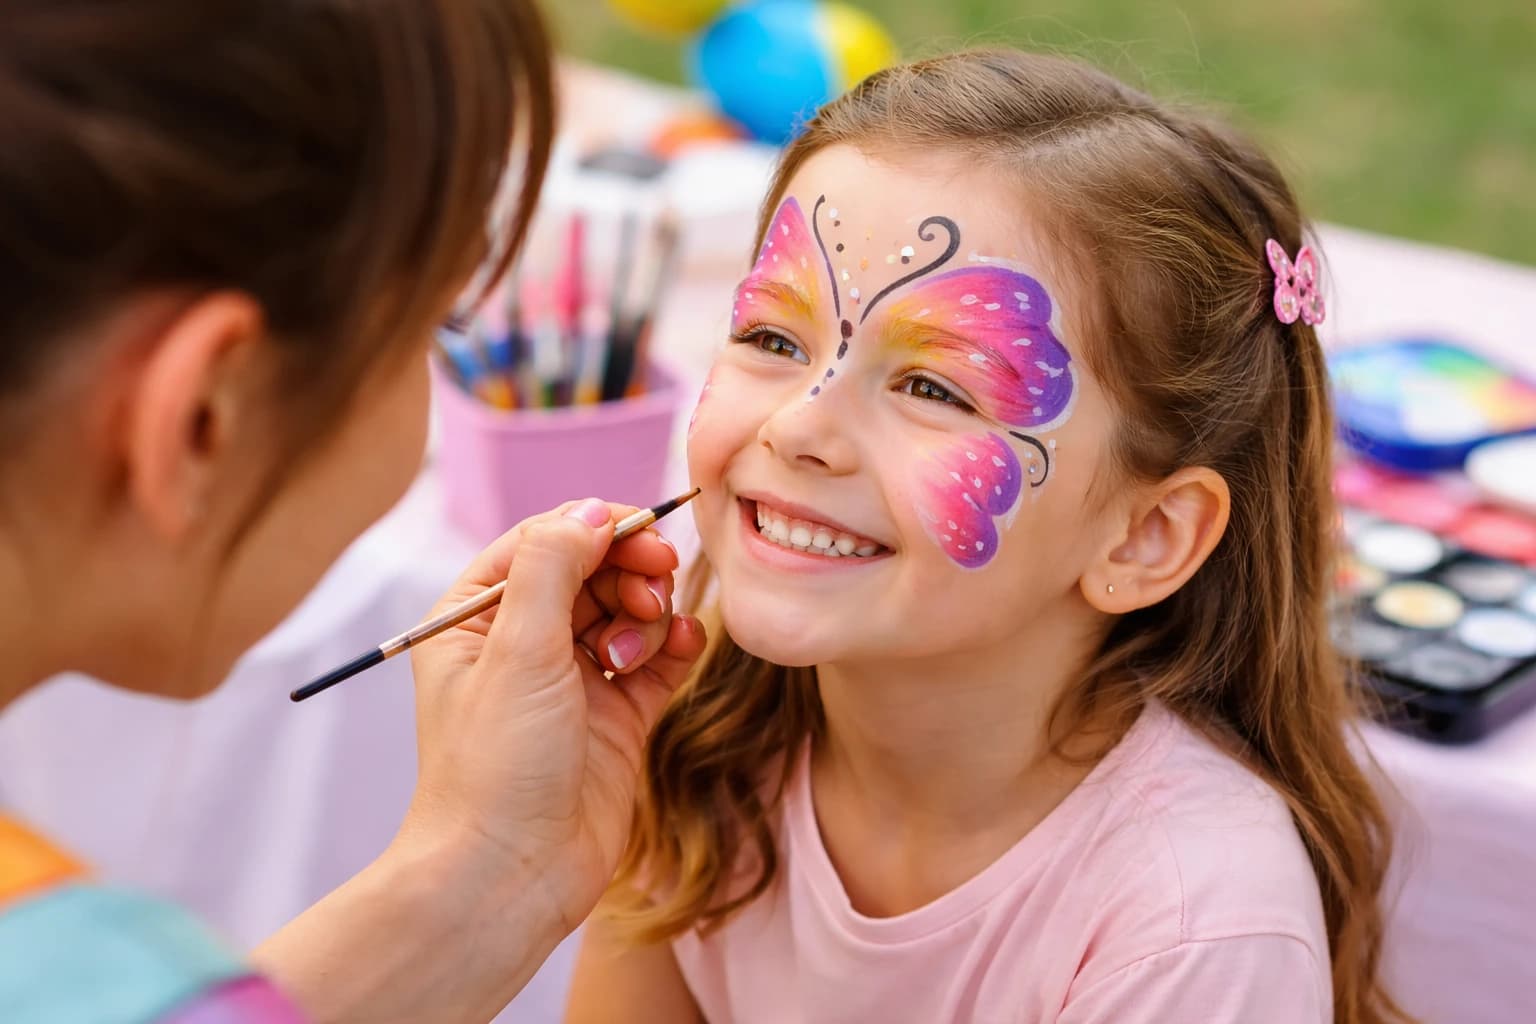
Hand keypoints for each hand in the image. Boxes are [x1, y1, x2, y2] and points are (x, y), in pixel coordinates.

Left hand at [401, 498, 706, 932]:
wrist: (511, 874)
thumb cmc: (493, 767)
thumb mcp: (516, 649)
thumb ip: (553, 566)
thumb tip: (591, 509)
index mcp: (476, 618)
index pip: (543, 541)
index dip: (595, 527)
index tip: (642, 531)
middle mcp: (524, 643)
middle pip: (592, 570)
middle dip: (629, 568)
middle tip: (658, 578)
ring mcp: (574, 681)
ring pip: (629, 610)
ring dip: (648, 612)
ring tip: (638, 648)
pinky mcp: (618, 718)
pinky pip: (658, 658)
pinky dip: (676, 644)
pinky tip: (685, 646)